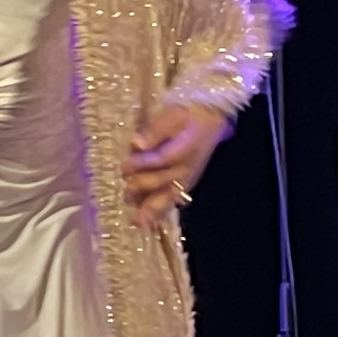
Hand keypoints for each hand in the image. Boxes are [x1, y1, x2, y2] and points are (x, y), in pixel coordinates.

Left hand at [124, 102, 230, 226]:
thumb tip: (137, 143)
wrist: (212, 117)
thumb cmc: (190, 114)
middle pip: (162, 181)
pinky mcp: (185, 182)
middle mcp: (185, 167)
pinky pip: (172, 200)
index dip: (142, 164)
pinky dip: (159, 212)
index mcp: (184, 148)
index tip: (125, 165)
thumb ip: (156, 129)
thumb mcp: (173, 114)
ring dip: (150, 208)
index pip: (161, 159)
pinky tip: (145, 222)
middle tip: (127, 188)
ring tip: (136, 220)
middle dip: (142, 185)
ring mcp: (186, 177)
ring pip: (167, 196)